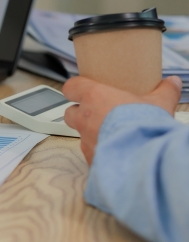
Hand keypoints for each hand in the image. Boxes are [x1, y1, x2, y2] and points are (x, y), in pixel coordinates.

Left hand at [63, 75, 181, 163]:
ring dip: (91, 134)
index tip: (81, 89)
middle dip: (80, 113)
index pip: (71, 87)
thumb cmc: (145, 126)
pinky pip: (90, 154)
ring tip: (111, 135)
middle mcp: (85, 119)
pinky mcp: (90, 160)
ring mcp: (85, 140)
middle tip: (98, 114)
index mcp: (95, 98)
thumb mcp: (160, 103)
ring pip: (79, 135)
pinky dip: (99, 153)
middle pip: (70, 112)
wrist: (144, 157)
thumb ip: (165, 91)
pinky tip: (115, 153)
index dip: (74, 88)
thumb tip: (172, 82)